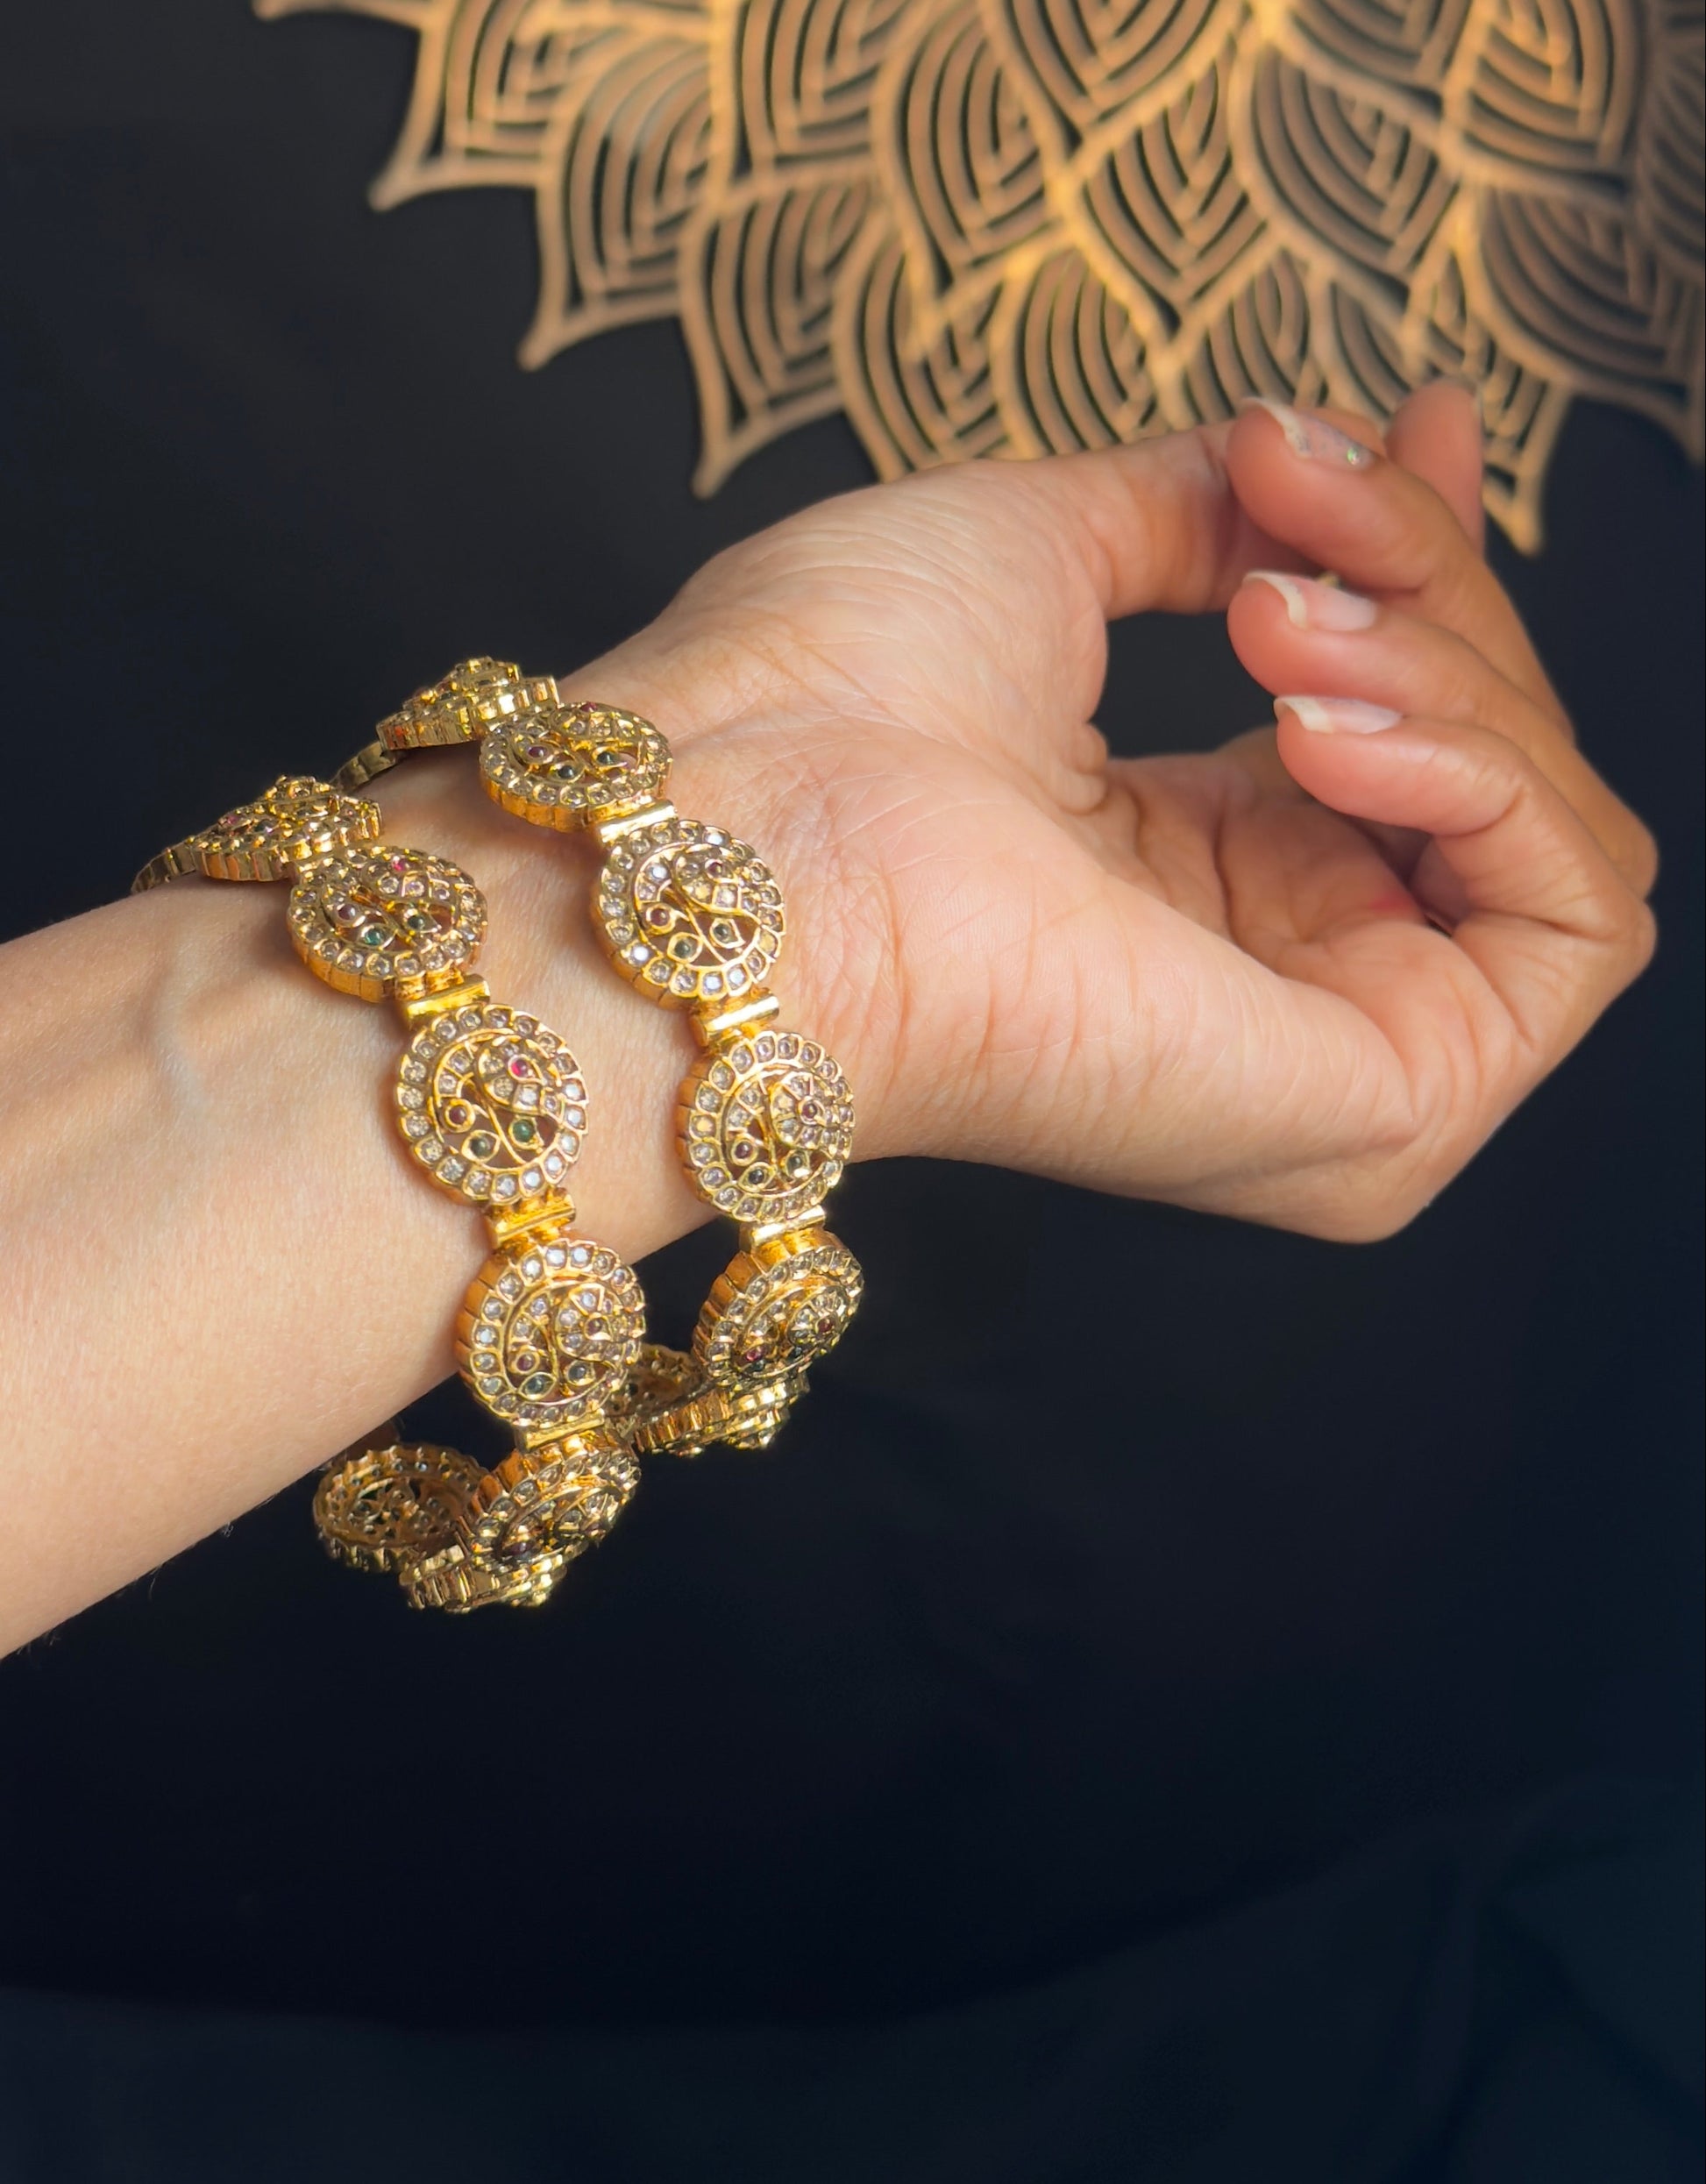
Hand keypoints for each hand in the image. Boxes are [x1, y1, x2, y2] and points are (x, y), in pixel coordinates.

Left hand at [549, 386, 1654, 1238]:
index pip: (1401, 730)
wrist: (741, 840)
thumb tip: (1332, 462)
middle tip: (1292, 504)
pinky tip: (1325, 722)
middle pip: (1487, 758)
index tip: (1412, 423)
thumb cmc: (821, 703)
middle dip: (1429, 586)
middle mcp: (1270, 976)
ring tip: (1271, 625)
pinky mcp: (1388, 1111)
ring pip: (1543, 826)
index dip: (1434, 570)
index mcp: (1183, 871)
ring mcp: (1334, 1060)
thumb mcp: (1047, 551)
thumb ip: (1209, 515)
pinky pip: (1571, 927)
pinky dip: (1492, 777)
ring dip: (1446, 667)